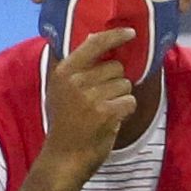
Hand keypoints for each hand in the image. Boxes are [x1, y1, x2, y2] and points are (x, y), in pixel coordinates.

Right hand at [41, 25, 138, 177]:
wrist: (64, 158)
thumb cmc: (65, 123)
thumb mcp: (60, 90)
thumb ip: (76, 67)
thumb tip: (95, 38)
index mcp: (64, 71)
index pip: (95, 43)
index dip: (115, 36)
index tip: (130, 33)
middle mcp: (76, 80)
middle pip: (116, 67)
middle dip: (116, 82)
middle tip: (100, 100)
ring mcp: (91, 96)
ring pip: (126, 84)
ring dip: (120, 97)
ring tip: (102, 111)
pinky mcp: (106, 112)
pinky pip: (130, 101)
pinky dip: (125, 111)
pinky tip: (111, 120)